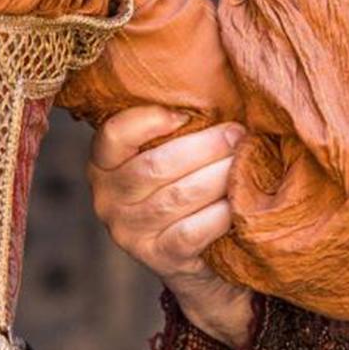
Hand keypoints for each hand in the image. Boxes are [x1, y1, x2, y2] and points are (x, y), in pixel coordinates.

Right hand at [87, 106, 254, 346]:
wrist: (193, 259)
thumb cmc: (185, 186)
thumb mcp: (167, 155)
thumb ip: (175, 128)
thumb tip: (218, 90)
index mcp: (104, 165)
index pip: (113, 135)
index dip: (149, 120)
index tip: (186, 114)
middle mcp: (108, 200)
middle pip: (156, 166)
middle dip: (205, 147)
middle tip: (238, 135)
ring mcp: (130, 232)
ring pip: (178, 197)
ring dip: (219, 176)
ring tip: (244, 161)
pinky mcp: (158, 257)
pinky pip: (193, 230)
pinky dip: (221, 213)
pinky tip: (238, 202)